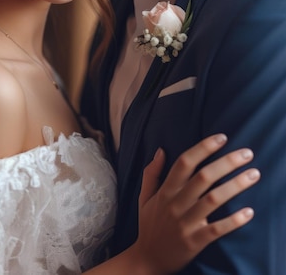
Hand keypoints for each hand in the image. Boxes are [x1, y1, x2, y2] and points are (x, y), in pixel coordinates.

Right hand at [133, 134, 259, 273]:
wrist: (147, 260)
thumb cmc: (149, 225)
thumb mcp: (144, 197)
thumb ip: (151, 173)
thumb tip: (160, 150)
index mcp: (165, 191)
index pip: (184, 163)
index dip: (203, 148)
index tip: (222, 137)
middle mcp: (175, 204)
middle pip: (203, 177)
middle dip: (227, 162)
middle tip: (247, 153)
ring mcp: (185, 223)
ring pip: (213, 200)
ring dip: (235, 185)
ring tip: (253, 174)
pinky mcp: (195, 241)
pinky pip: (217, 229)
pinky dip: (233, 220)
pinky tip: (248, 211)